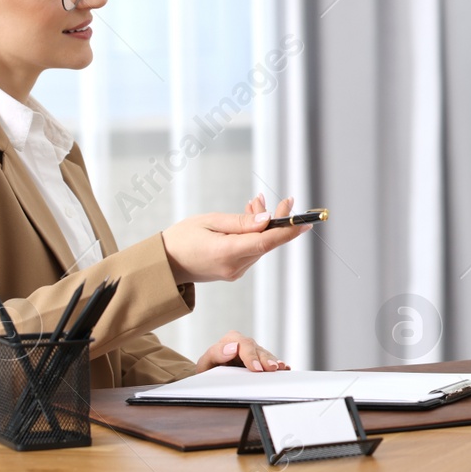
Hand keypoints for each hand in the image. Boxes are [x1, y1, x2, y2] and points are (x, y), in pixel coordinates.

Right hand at [160, 194, 308, 284]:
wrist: (164, 264)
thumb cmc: (182, 239)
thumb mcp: (209, 222)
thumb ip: (241, 222)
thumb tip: (267, 220)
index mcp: (227, 253)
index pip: (265, 242)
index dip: (288, 232)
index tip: (306, 222)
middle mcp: (235, 267)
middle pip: (267, 242)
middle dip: (279, 221)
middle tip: (288, 200)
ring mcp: (235, 272)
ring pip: (260, 245)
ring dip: (264, 224)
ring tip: (256, 201)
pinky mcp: (234, 271)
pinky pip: (252, 250)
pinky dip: (255, 234)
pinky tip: (251, 217)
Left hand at [196, 330, 288, 372]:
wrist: (212, 375)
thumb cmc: (209, 368)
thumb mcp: (205, 362)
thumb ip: (216, 353)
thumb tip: (232, 347)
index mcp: (231, 340)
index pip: (243, 344)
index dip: (251, 356)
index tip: (256, 368)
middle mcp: (244, 343)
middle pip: (257, 349)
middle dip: (265, 359)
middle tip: (271, 369)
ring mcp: (254, 351)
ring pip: (265, 354)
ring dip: (273, 361)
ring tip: (280, 368)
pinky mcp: (260, 359)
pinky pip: (270, 360)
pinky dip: (278, 364)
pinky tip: (285, 368)